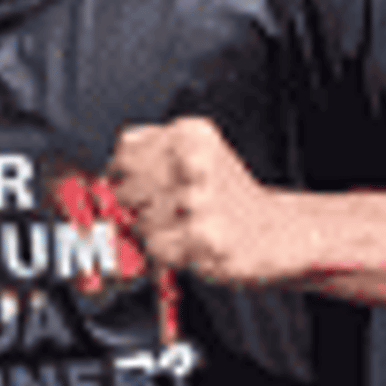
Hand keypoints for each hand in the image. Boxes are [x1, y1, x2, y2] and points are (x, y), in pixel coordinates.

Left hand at [108, 116, 297, 286]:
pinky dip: (169, 250)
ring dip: (156, 230)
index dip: (124, 174)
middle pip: (124, 190)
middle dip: (139, 205)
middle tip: (172, 207)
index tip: (138, 181)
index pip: (123, 153)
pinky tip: (194, 241)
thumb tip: (108, 164)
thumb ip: (146, 149)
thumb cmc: (230, 195)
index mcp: (191, 135)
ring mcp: (199, 200)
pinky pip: (155, 247)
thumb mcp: (194, 153)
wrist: (278, 230)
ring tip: (188, 224)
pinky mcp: (203, 236)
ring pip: (138, 221)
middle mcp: (195, 163)